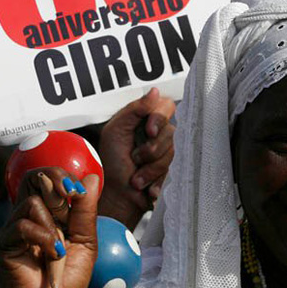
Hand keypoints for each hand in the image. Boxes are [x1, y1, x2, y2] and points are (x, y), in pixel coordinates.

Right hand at [0, 173, 98, 287]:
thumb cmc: (68, 277)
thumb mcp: (86, 241)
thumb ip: (86, 211)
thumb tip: (92, 178)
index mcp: (47, 213)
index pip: (47, 178)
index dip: (62, 175)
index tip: (78, 190)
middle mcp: (28, 216)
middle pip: (32, 178)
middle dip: (55, 180)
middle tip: (70, 194)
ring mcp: (13, 229)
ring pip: (32, 202)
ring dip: (53, 224)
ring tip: (60, 248)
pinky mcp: (3, 244)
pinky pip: (23, 226)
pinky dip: (43, 238)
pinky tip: (54, 255)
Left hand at [98, 88, 175, 228]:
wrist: (117, 196)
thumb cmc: (112, 163)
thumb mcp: (115, 131)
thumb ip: (134, 110)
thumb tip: (155, 91)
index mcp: (145, 119)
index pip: (166, 105)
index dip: (160, 118)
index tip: (148, 131)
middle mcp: (160, 133)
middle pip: (171, 131)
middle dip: (151, 149)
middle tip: (135, 158)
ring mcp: (168, 151)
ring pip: (172, 153)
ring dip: (150, 169)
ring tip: (136, 178)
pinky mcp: (173, 169)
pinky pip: (173, 171)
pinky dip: (156, 181)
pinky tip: (147, 187)